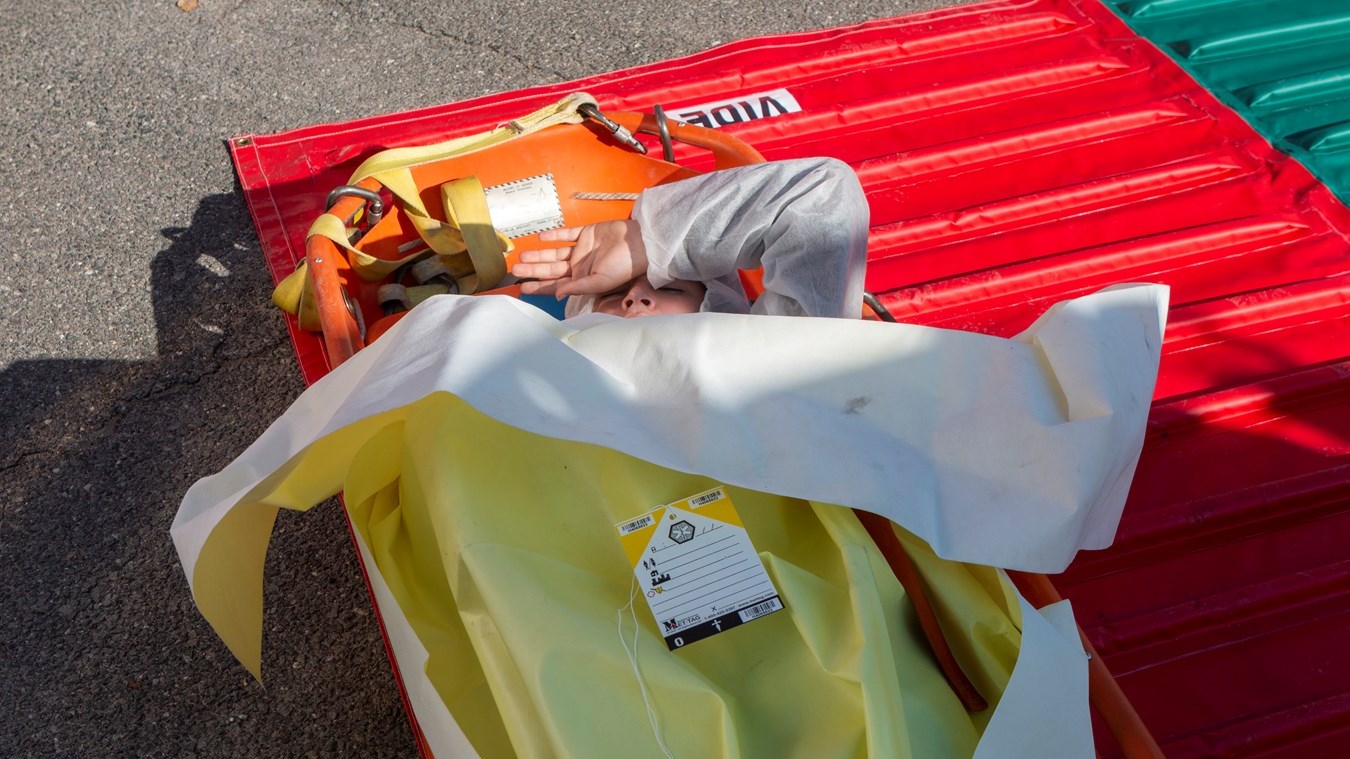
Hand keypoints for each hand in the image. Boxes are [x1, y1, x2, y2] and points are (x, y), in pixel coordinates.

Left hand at [512, 220, 647, 297]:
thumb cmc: (625, 266)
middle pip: (551, 269)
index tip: (522, 288)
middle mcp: (580, 266)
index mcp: (583, 280)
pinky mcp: (587, 233)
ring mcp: (582, 249)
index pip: (556, 285)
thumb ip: (579, 288)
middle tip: (515, 270)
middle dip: (533, 270)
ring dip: (539, 254)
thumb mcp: (602, 281)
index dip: (539, 287)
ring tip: (523, 256)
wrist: (641, 242)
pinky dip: (554, 235)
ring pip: (555, 253)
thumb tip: (558, 294)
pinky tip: (541, 237)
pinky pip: (567, 234)